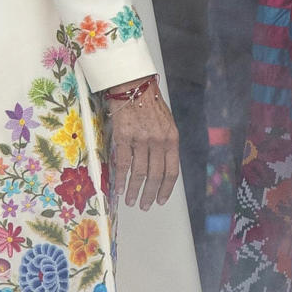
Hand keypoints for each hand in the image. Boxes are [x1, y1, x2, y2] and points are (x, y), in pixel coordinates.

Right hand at [106, 76, 178, 211]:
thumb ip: (166, 144)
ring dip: (134, 190)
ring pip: (139, 173)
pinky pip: (123, 164)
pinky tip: (119, 189)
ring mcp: (141, 140)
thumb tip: (162, 166)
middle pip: (155, 176)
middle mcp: (158, 141)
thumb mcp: (167, 123)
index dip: (166, 188)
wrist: (133, 85)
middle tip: (145, 206)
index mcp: (172, 138)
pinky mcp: (123, 137)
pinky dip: (121, 179)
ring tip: (131, 201)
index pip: (172, 171)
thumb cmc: (150, 103)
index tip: (162, 200)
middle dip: (150, 194)